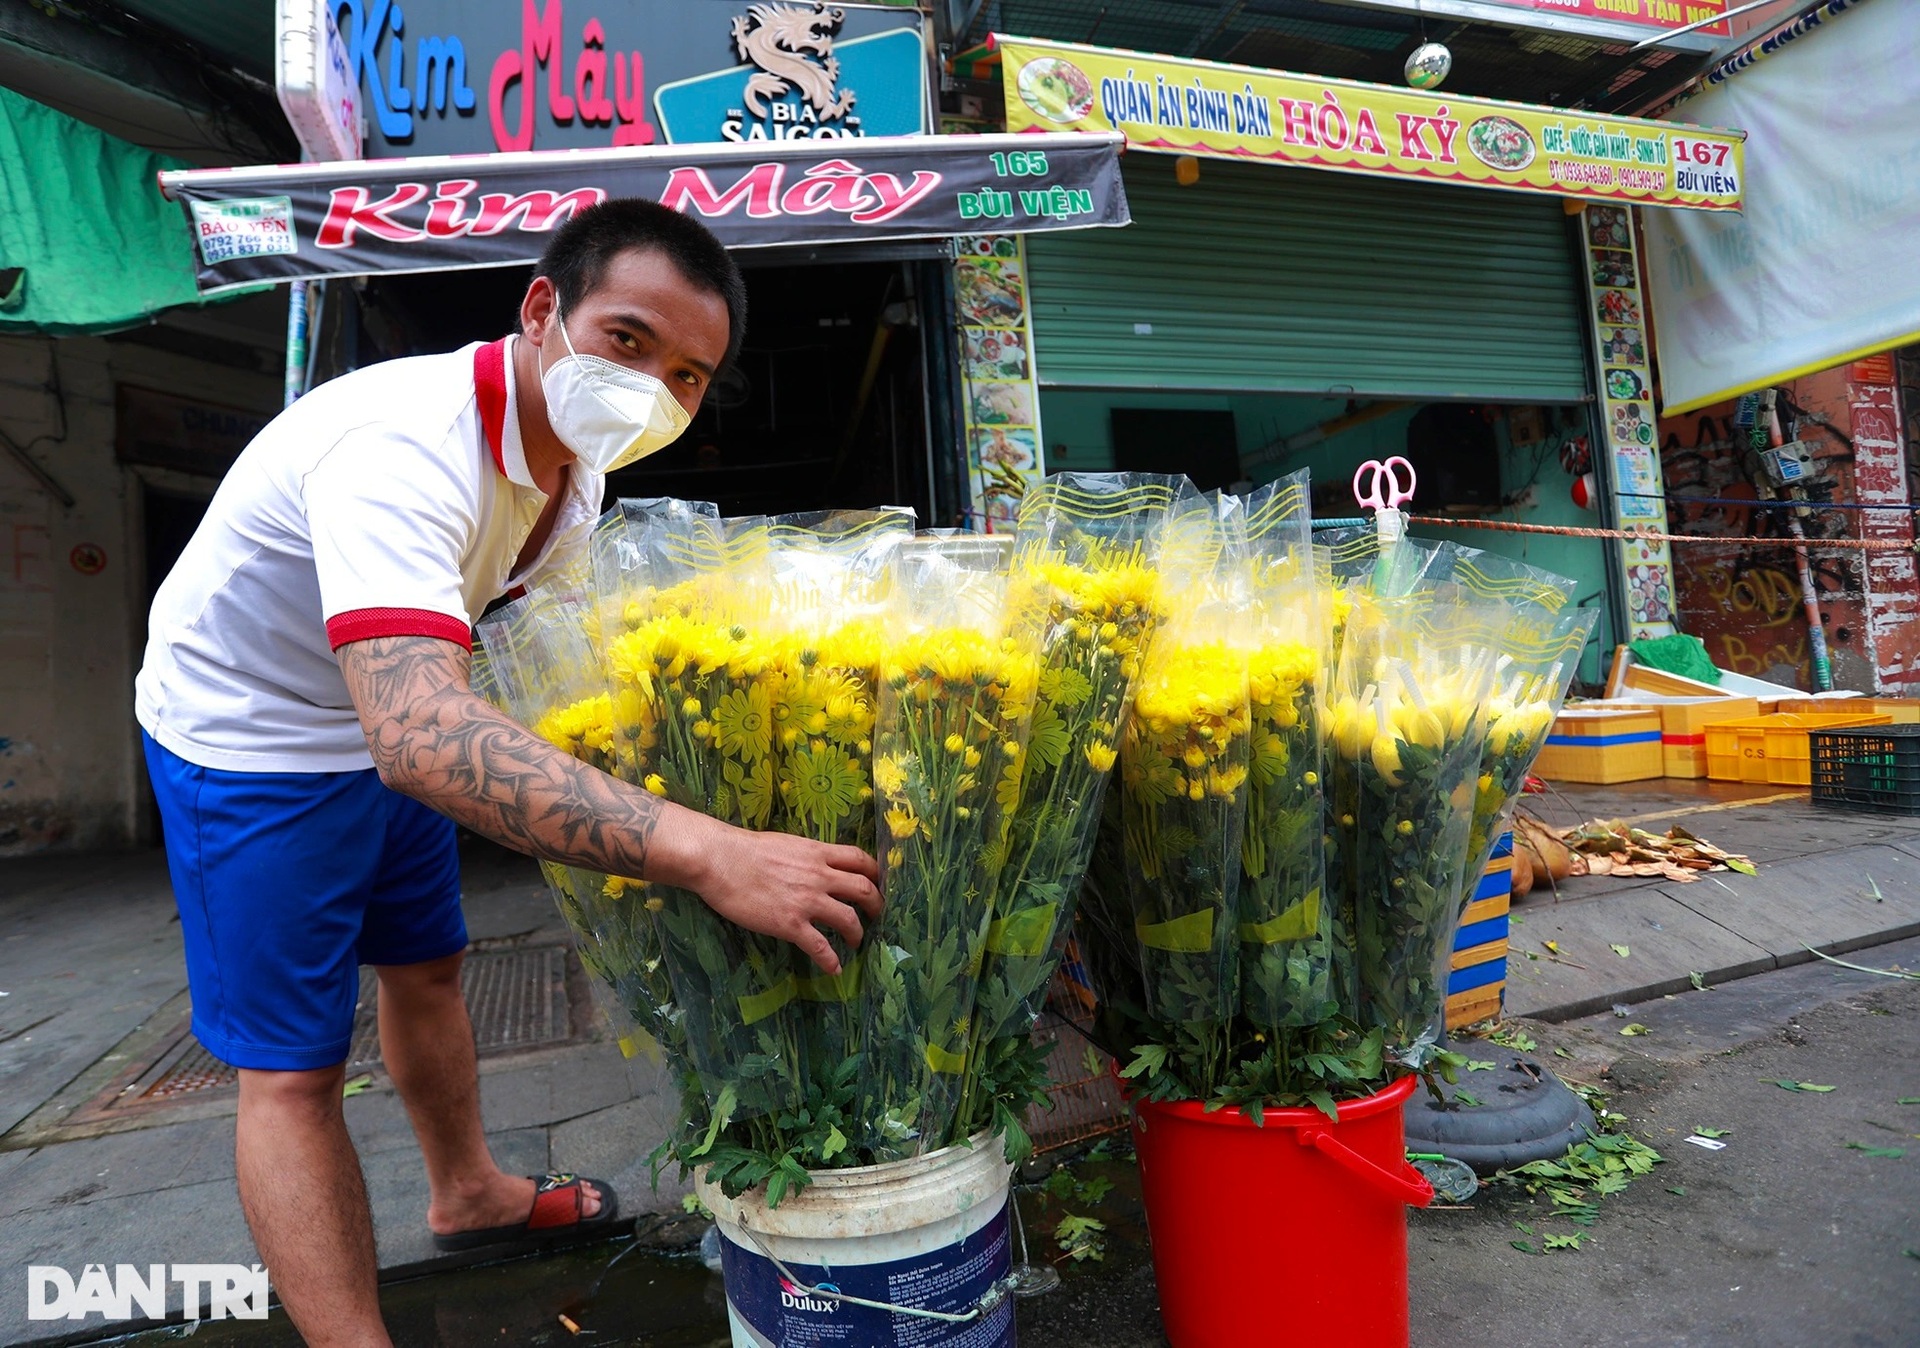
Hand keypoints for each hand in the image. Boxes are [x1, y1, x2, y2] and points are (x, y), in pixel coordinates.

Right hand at [688, 823, 881, 974]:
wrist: (720, 860)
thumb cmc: (744, 849)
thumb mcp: (786, 843)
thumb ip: (805, 856)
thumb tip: (812, 863)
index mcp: (818, 853)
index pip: (860, 859)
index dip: (875, 872)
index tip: (877, 882)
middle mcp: (820, 876)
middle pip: (864, 889)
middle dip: (876, 904)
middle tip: (876, 914)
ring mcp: (807, 901)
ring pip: (849, 919)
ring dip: (857, 933)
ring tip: (856, 941)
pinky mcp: (791, 924)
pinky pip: (820, 947)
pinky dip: (831, 960)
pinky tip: (834, 969)